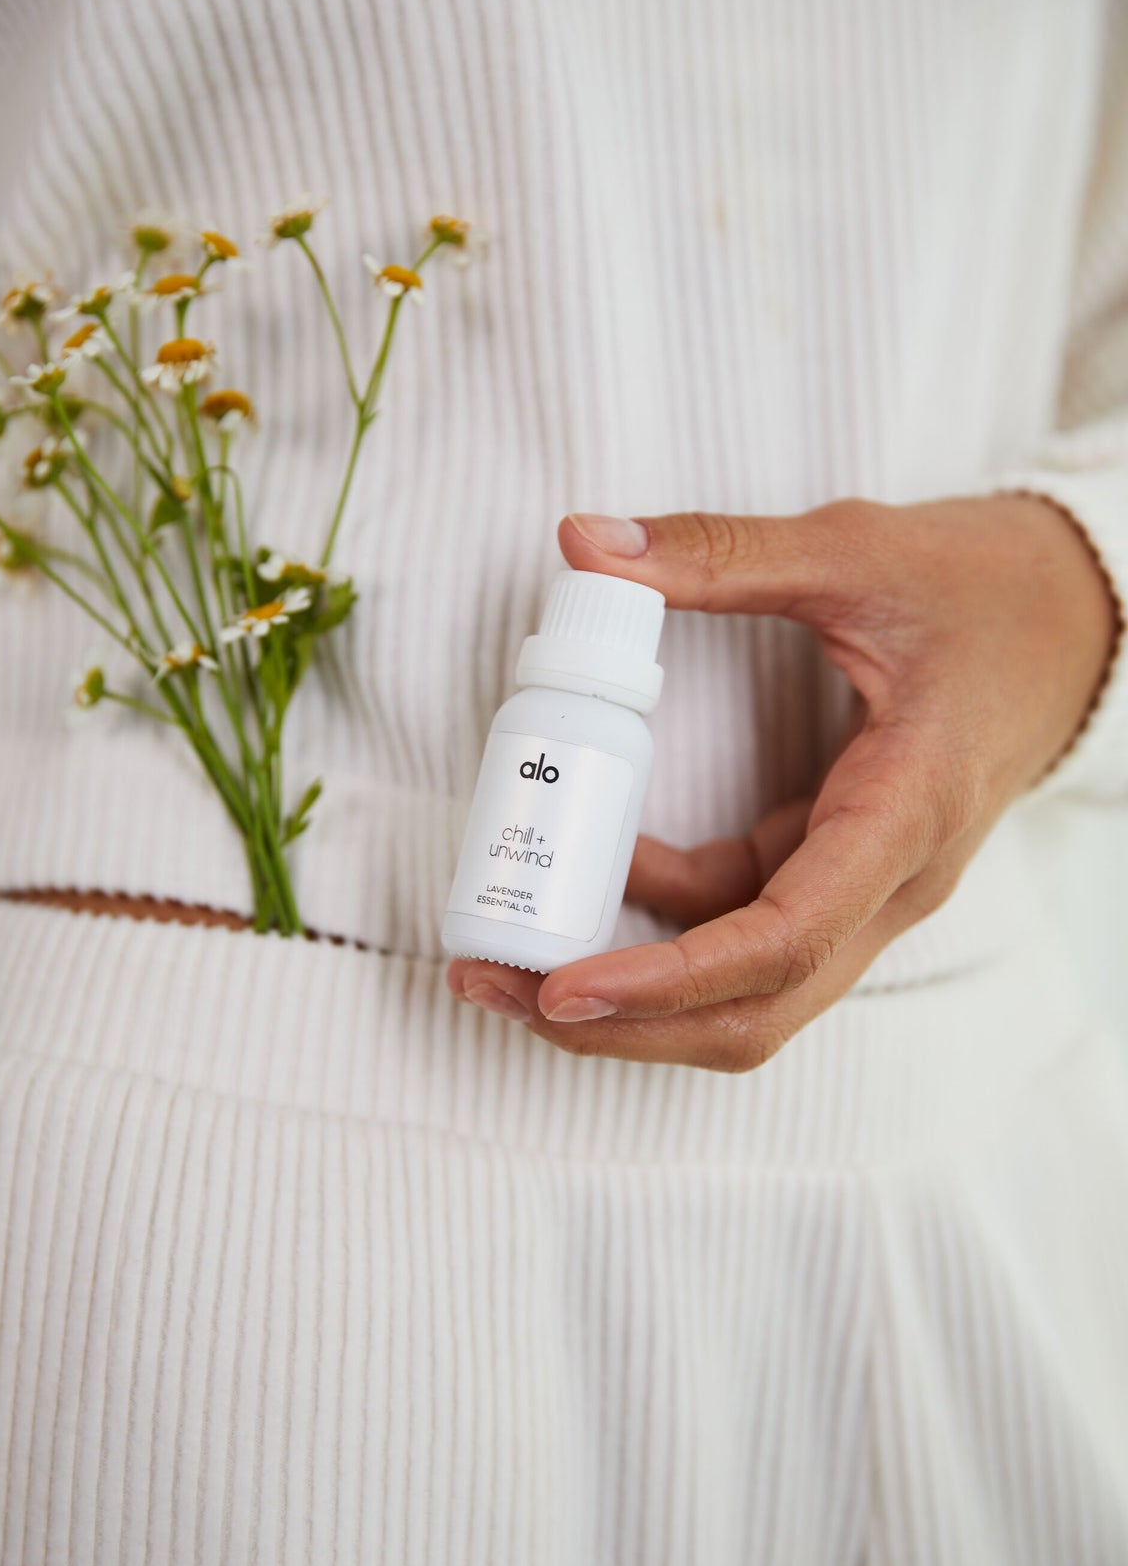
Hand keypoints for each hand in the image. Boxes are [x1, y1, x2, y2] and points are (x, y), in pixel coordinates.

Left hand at [447, 495, 1118, 1070]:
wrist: (1074, 619)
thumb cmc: (983, 591)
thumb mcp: (855, 551)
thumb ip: (721, 551)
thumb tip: (586, 543)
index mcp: (905, 814)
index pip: (785, 940)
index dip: (669, 978)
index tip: (564, 988)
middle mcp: (888, 883)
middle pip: (752, 1010)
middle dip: (620, 1022)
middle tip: (495, 986)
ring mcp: (862, 890)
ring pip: (744, 990)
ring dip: (628, 989)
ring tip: (509, 956)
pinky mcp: (834, 873)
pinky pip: (740, 926)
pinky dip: (659, 918)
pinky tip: (594, 866)